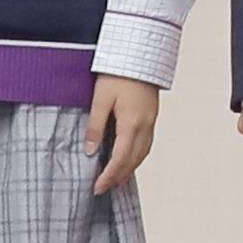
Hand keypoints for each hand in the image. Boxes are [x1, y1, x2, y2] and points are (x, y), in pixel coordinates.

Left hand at [84, 75, 160, 193]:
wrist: (141, 54)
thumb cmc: (118, 73)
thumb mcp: (101, 99)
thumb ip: (95, 126)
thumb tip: (90, 151)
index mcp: (131, 123)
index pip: (120, 158)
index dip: (109, 176)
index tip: (97, 187)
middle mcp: (145, 126)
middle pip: (133, 160)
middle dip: (119, 177)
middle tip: (104, 189)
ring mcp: (151, 121)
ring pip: (142, 154)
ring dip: (130, 169)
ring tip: (116, 179)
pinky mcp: (152, 116)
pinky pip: (146, 144)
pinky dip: (137, 157)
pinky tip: (129, 158)